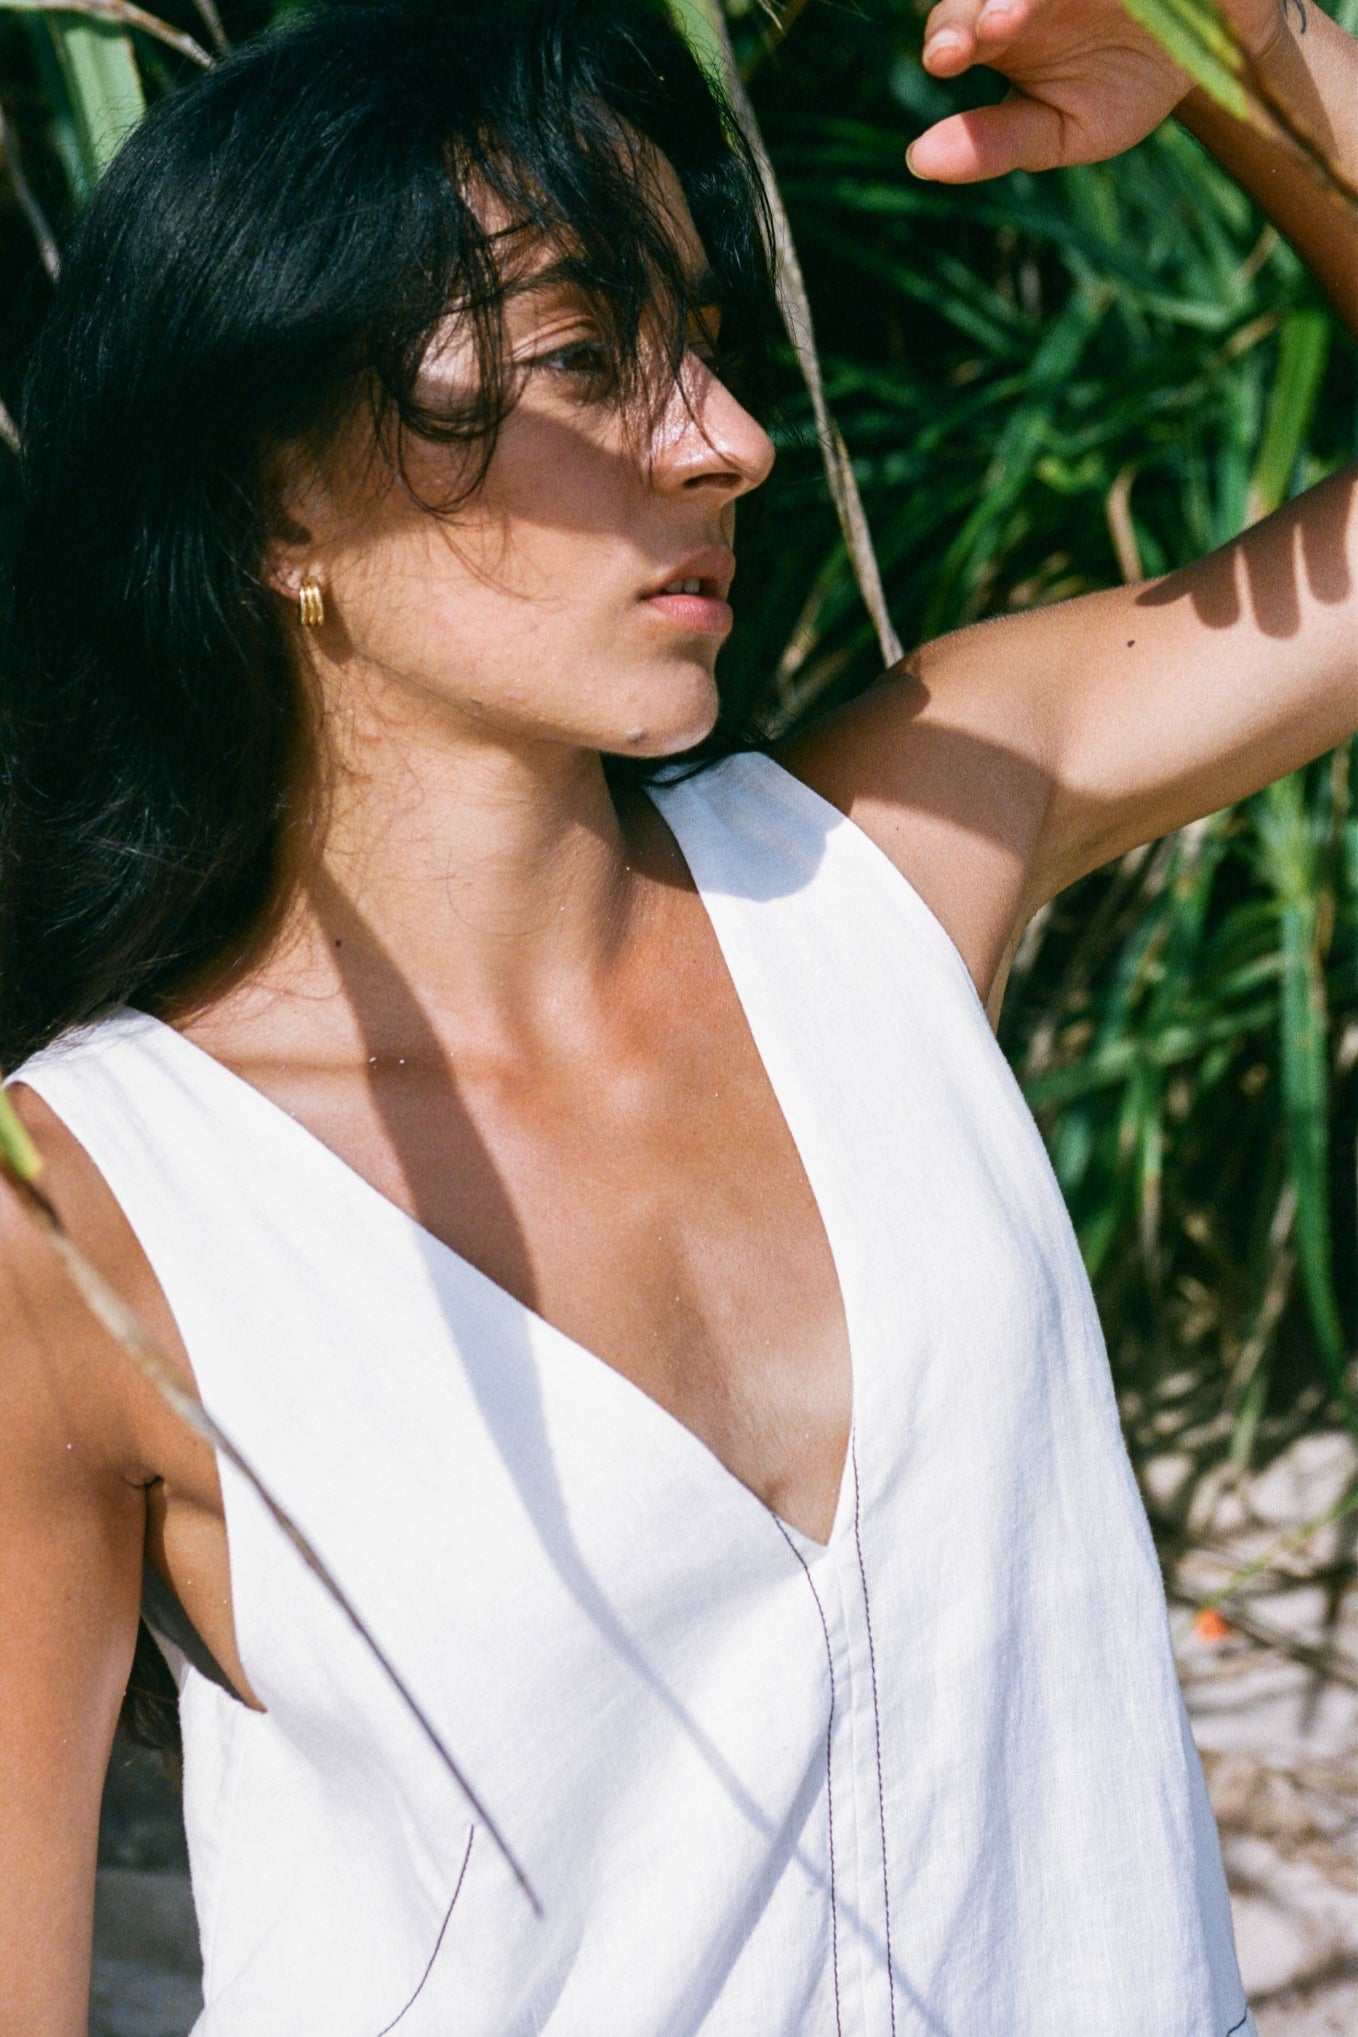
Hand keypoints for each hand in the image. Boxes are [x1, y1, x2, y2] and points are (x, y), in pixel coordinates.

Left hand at [907, 0, 1287, 182]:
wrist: (1217, 52)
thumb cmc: (1125, 86)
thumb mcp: (1062, 130)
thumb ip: (994, 143)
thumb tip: (918, 161)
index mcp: (1002, 25)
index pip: (958, 25)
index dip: (950, 36)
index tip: (947, 60)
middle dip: (980, 6)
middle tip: (990, 30)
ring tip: (1017, 15)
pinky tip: (1094, 3)